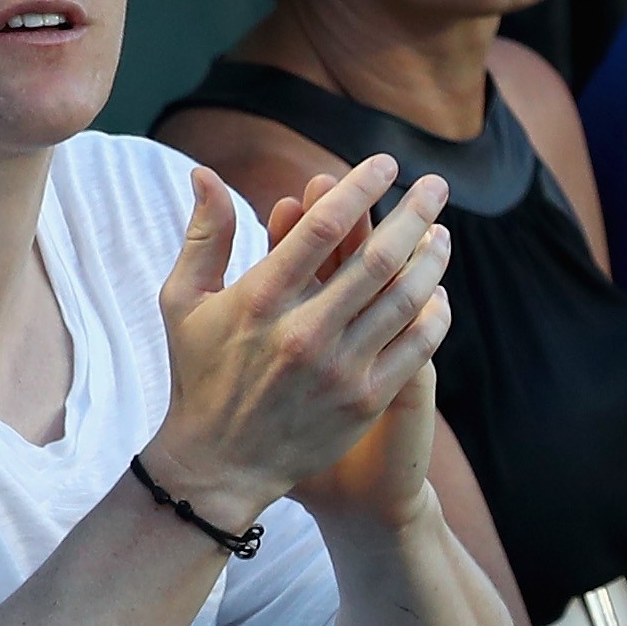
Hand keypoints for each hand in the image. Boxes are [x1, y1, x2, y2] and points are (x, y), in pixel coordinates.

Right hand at [147, 160, 455, 529]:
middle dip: (413, 214)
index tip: (387, 164)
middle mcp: (304, 330)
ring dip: (430, 260)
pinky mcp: (365, 400)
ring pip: (403, 299)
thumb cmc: (199, 372)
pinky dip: (434, 315)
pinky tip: (439, 293)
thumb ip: (205, 235)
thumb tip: (205, 172)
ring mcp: (340, 367)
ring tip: (443, 234)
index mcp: (260, 297)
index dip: (360, 187)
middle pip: (376, 257)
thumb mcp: (183, 300)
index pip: (323, 227)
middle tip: (436, 186)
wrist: (219, 462)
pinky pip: (416, 347)